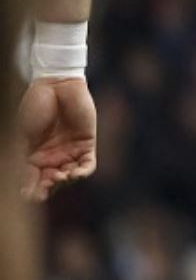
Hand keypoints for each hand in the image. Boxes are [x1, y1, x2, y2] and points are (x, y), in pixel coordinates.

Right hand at [17, 77, 96, 201]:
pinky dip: (82, 172)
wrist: (55, 85)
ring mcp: (69, 150)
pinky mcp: (87, 143)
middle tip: (48, 183)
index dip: (31, 191)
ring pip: (70, 176)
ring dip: (66, 181)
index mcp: (32, 157)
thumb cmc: (35, 108)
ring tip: (61, 176)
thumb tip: (23, 187)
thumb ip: (26, 160)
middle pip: (52, 182)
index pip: (32, 182)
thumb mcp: (26, 136)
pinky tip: (75, 173)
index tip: (29, 194)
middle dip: (49, 187)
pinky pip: (87, 165)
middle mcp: (52, 157)